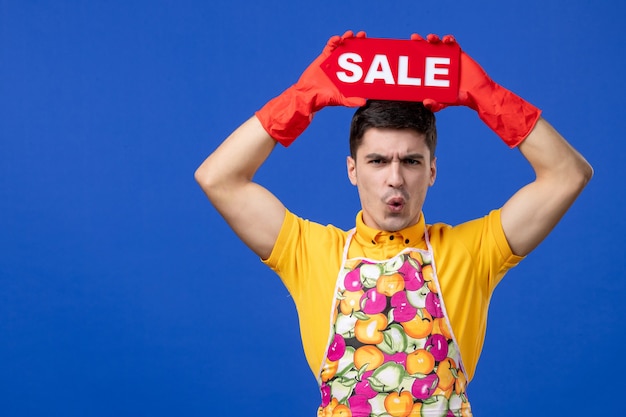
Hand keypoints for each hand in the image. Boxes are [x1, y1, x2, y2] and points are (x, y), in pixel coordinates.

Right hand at [255, 31, 366, 146]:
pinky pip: (330, 46)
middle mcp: (343, 65)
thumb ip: (351, 101)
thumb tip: (364, 102)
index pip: (360, 61)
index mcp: (349, 74)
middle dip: (358, 42)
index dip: (366, 53)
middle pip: (353, 50)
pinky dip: (334, 41)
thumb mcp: (340, 99)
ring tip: (350, 34)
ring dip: (347, 38)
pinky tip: (337, 39)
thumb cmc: (324, 99)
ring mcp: (334, 60)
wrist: (308, 95)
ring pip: (342, 46)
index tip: (371, 47)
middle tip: (362, 35)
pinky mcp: (324, 57)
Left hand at [412, 33, 540, 146]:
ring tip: (431, 38)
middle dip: (419, 43)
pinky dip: (448, 39)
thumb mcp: (445, 103)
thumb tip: (425, 102)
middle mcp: (436, 64)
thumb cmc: (460, 99)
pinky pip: (452, 43)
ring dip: (432, 39)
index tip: (406, 49)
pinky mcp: (458, 54)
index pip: (419, 62)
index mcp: (430, 74)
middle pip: (425, 50)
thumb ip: (436, 105)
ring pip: (437, 44)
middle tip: (414, 38)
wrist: (478, 93)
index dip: (412, 55)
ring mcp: (447, 58)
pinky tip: (447, 40)